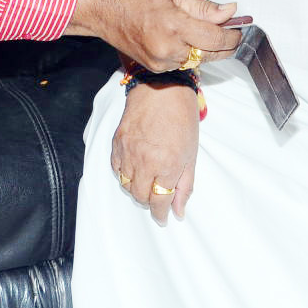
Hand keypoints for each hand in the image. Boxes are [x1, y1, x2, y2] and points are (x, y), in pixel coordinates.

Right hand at [68, 0, 240, 72]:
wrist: (105, 11)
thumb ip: (204, 6)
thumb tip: (230, 11)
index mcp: (175, 25)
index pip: (216, 38)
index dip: (232, 35)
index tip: (239, 29)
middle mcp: (169, 49)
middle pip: (211, 54)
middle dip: (225, 45)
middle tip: (232, 33)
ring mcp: (161, 62)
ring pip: (198, 60)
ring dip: (207, 50)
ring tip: (207, 33)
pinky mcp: (155, 69)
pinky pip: (182, 64)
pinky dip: (189, 54)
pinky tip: (186, 41)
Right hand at [111, 82, 200, 223]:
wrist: (162, 88)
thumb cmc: (182, 118)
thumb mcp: (191, 154)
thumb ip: (185, 185)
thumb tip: (179, 211)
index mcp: (167, 165)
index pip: (159, 201)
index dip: (161, 214)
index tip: (164, 218)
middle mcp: (144, 161)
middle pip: (140, 196)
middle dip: (149, 202)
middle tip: (157, 199)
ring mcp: (128, 151)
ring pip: (126, 185)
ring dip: (136, 190)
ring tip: (147, 183)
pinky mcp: (117, 142)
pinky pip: (116, 168)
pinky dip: (124, 175)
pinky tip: (134, 170)